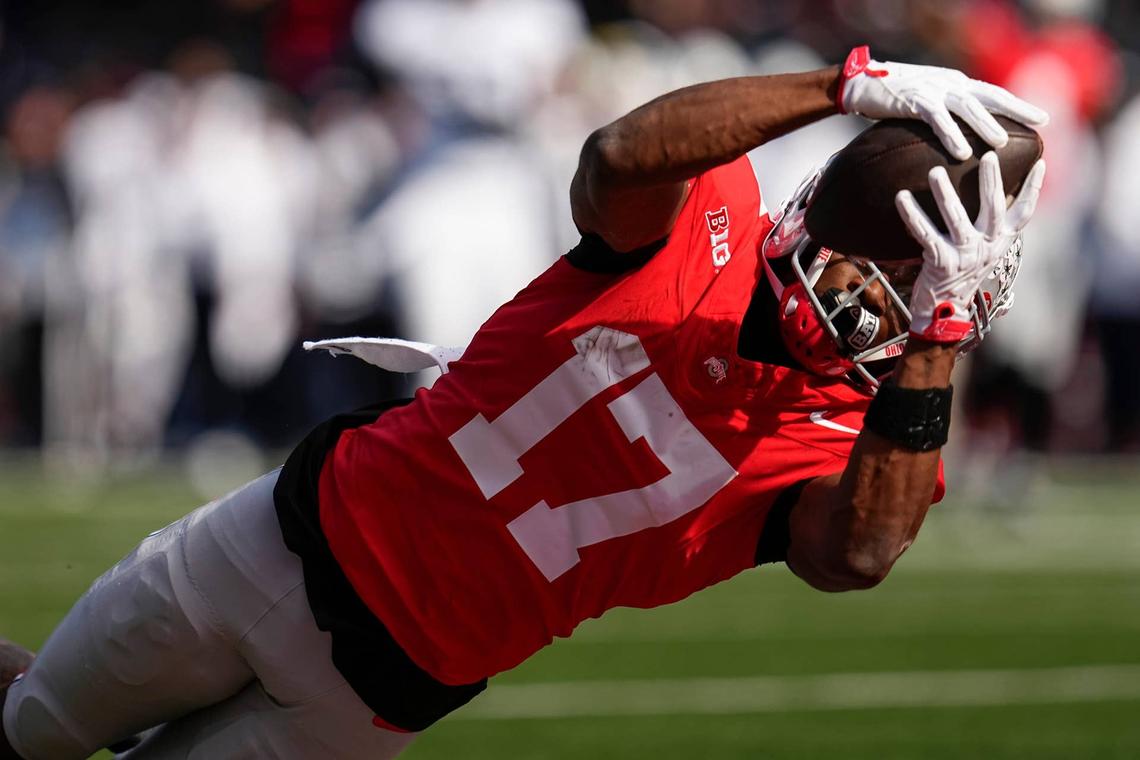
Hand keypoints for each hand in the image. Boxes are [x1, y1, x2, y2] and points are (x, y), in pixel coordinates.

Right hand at [838, 46, 1048, 160]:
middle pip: (989, 96)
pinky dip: (950, 135)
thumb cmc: (893, 96)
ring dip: (985, 125)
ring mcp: (932, 90)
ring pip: (966, 107)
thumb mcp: (927, 98)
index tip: (1041, 117)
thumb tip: (963, 132)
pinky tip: (961, 151)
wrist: (861, 82)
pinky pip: (936, 119)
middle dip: (1016, 108)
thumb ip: (946, 110)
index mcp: (955, 84)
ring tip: (1001, 143)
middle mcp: (949, 84)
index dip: (1017, 104)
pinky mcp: (913, 101)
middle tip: (1041, 122)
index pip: (993, 93)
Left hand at [895, 151, 1045, 342]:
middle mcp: (987, 248)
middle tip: (988, 155)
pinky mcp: (942, 263)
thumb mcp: (982, 252)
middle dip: (991, 181)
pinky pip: (925, 234)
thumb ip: (987, 228)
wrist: (944, 314)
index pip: (1023, 212)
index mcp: (999, 242)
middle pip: (993, 208)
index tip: (1040, 162)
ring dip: (945, 193)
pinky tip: (902, 197)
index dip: (1034, 188)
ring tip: (935, 172)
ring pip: (956, 219)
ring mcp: (965, 256)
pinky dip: (912, 215)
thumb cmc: (960, 276)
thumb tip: (990, 194)